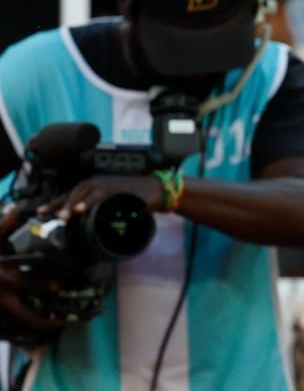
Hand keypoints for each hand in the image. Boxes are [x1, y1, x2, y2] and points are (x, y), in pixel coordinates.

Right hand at [0, 205, 65, 335]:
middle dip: (44, 322)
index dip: (42, 286)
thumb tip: (15, 207)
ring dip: (35, 331)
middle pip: (24, 316)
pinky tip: (33, 333)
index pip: (24, 285)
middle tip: (61, 322)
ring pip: (16, 328)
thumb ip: (3, 227)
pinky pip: (6, 333)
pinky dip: (21, 334)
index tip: (57, 286)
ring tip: (53, 329)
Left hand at [37, 175, 162, 219]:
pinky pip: (100, 196)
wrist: (158, 190)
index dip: (56, 202)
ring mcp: (108, 184)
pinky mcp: (117, 188)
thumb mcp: (116, 203)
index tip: (41, 212)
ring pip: (84, 191)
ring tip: (64, 215)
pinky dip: (89, 202)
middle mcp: (100, 182)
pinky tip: (81, 209)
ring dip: (72, 203)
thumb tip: (87, 225)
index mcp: (97, 186)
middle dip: (60, 203)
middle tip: (48, 215)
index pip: (72, 193)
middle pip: (75, 190)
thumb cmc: (137, 198)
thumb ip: (101, 211)